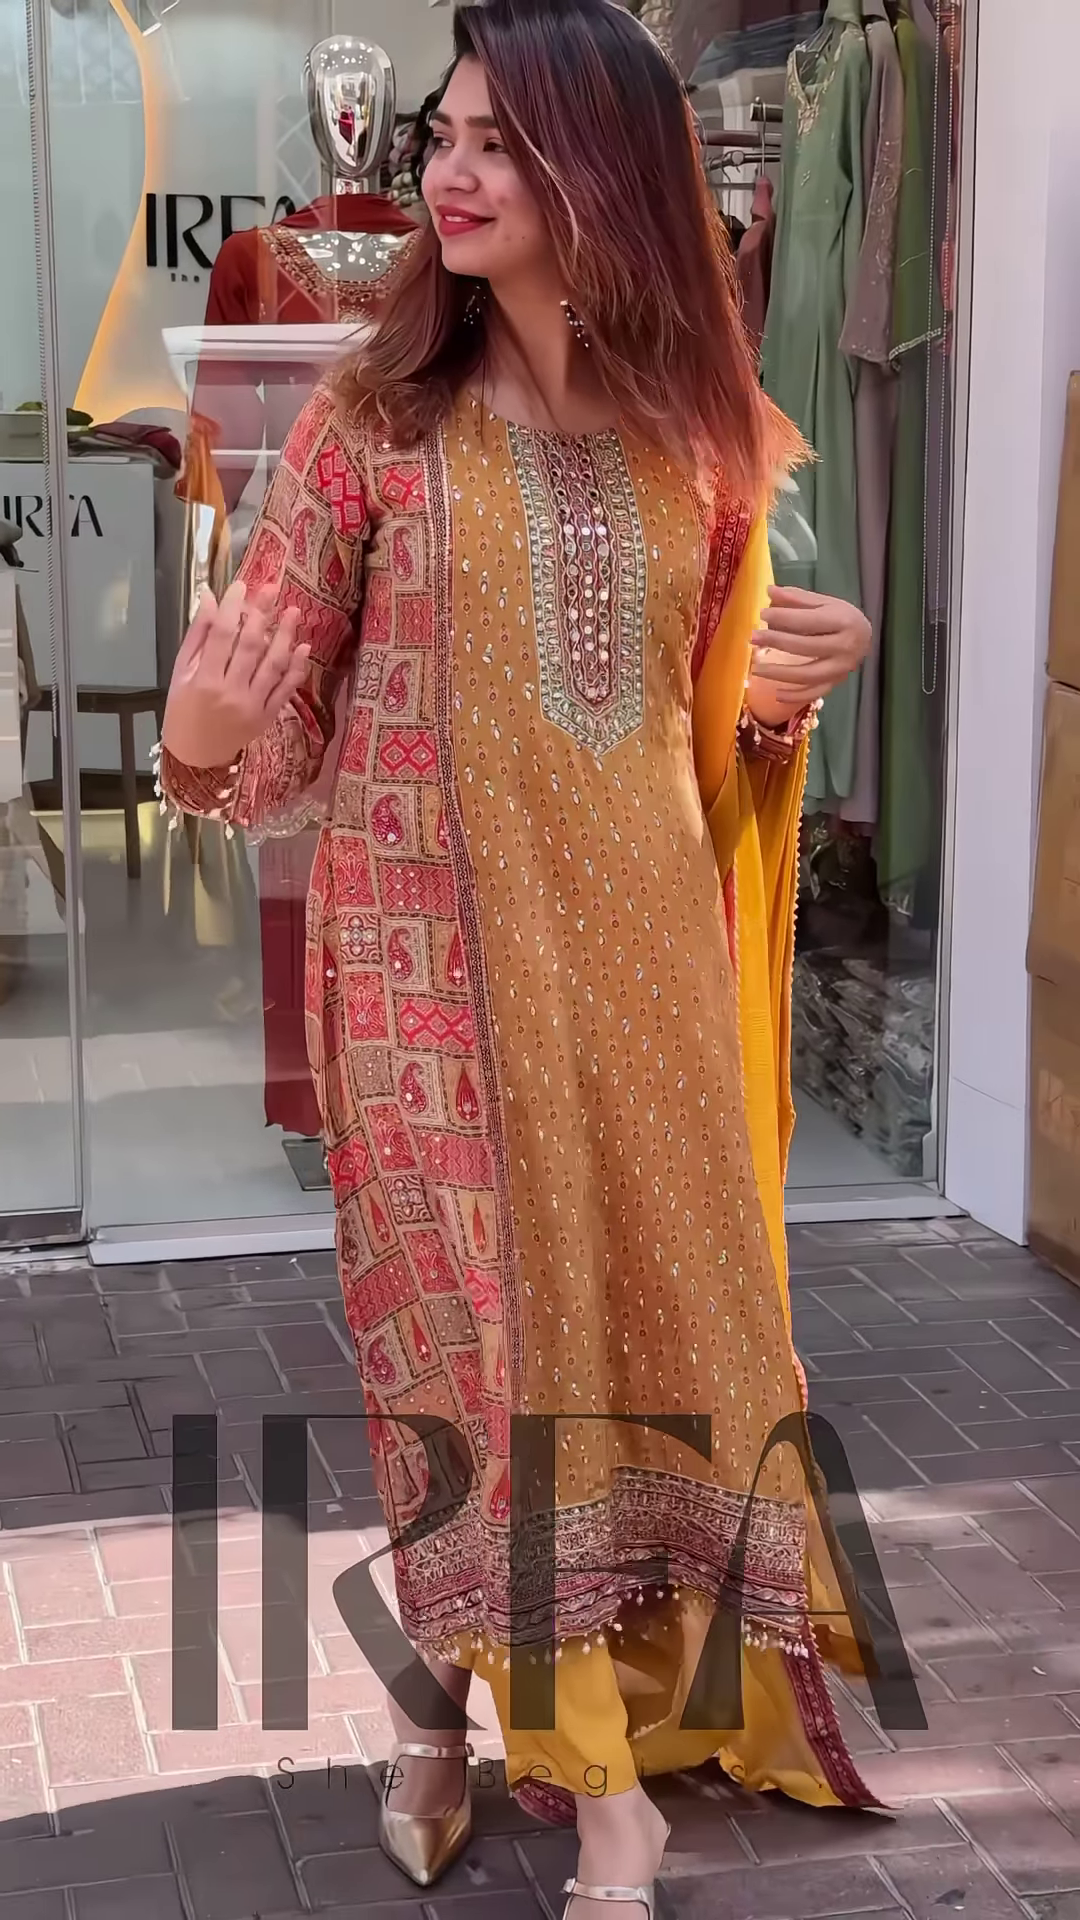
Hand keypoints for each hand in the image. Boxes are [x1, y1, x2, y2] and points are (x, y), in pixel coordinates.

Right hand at [162, 581, 308, 768]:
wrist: (196, 756)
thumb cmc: (182, 710)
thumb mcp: (180, 672)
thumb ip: (197, 635)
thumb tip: (209, 597)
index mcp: (204, 680)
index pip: (221, 635)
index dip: (232, 607)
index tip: (241, 586)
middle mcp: (230, 693)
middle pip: (251, 646)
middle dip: (262, 614)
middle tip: (272, 589)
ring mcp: (252, 706)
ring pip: (273, 666)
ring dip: (286, 637)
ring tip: (293, 612)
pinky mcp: (267, 717)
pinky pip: (285, 690)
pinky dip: (296, 669)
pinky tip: (303, 647)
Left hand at [748, 585, 871, 714]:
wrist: (865, 638)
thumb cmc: (841, 617)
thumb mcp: (824, 602)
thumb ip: (797, 598)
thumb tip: (769, 590)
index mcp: (844, 621)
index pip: (809, 620)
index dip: (784, 617)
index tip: (762, 614)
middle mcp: (845, 646)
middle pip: (805, 647)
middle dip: (776, 642)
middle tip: (753, 637)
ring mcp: (841, 668)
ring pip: (807, 675)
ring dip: (779, 673)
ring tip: (756, 668)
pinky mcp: (837, 683)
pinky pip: (814, 693)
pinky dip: (795, 697)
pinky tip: (776, 694)